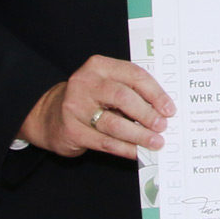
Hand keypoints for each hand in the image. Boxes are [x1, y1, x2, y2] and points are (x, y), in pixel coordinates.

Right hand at [18, 55, 174, 158]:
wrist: (50, 115)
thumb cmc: (89, 98)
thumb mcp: (106, 84)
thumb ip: (130, 90)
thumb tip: (162, 110)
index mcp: (99, 66)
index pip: (133, 75)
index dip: (155, 93)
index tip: (169, 109)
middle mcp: (85, 82)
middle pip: (123, 97)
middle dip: (147, 114)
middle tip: (162, 126)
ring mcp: (75, 106)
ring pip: (114, 123)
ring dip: (138, 135)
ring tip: (155, 142)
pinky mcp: (72, 129)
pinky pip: (104, 142)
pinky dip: (124, 149)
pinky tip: (137, 152)